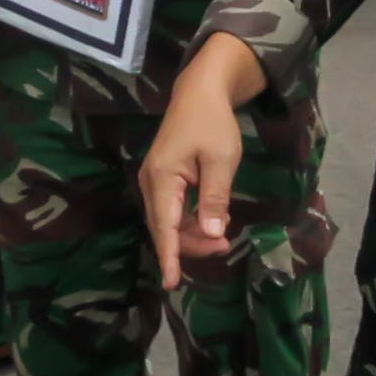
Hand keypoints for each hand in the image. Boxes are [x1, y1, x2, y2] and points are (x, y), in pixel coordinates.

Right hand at [140, 35, 266, 286]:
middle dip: (192, 244)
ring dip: (193, 234)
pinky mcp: (162, 181)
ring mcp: (154, 182)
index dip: (170, 257)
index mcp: (162, 178)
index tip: (171, 283)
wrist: (199, 92)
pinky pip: (172, 211)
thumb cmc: (212, 123)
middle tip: (225, 245)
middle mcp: (151, 183)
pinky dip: (191, 221)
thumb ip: (215, 197)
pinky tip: (213, 218)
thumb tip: (211, 233)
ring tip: (223, 234)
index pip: (165, 227)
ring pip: (169, 222)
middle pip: (165, 228)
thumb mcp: (221, 159)